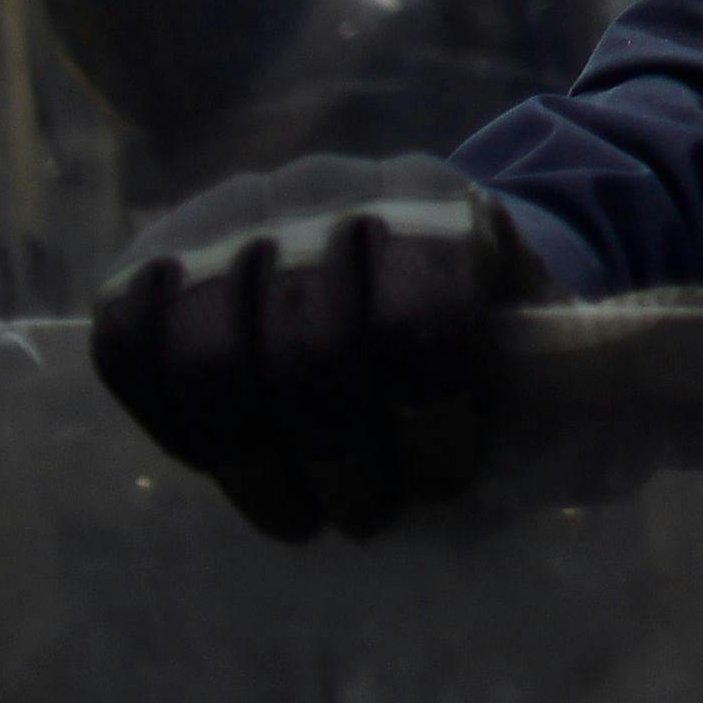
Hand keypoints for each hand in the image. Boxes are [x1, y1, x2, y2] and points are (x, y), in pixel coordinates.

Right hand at [91, 153, 548, 539]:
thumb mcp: (530, 328)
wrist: (396, 238)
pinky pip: (129, 346)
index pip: (418, 319)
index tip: (441, 479)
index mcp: (435, 201)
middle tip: (366, 515)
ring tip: (300, 513)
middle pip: (309, 349)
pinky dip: (177, 425)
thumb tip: (573, 429)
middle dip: (341, 459)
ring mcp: (229, 212)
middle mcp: (324, 187)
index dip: (428, 421)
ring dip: (256, 462)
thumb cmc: (472, 313)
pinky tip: (229, 463)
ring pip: (211, 353)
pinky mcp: (152, 253)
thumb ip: (543, 372)